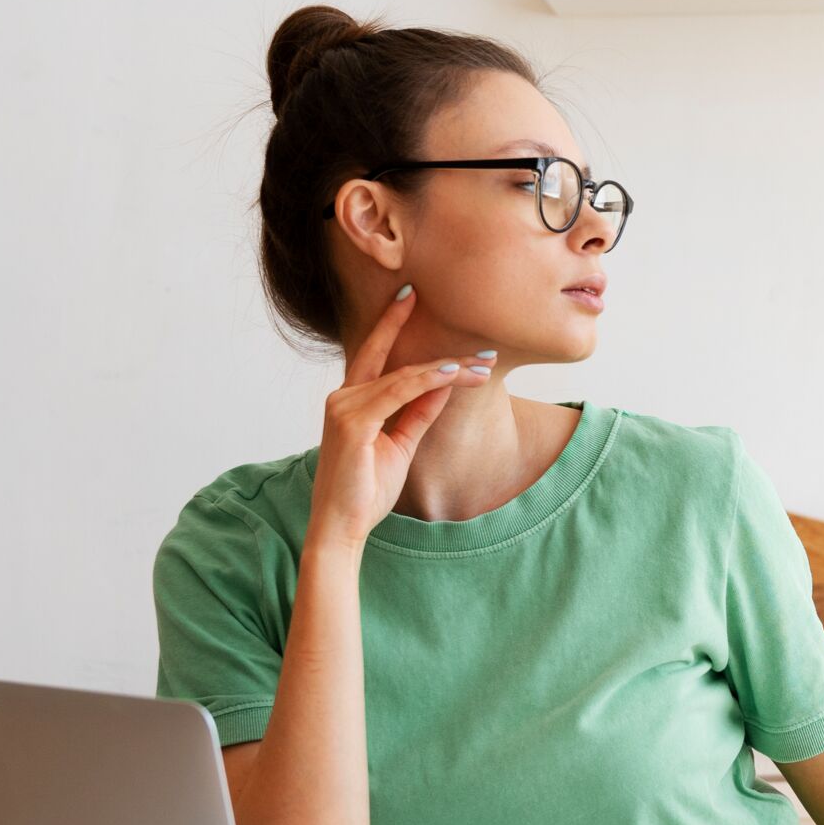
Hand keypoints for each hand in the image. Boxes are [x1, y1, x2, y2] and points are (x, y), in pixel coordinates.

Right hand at [309, 284, 493, 551]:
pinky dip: (427, 381)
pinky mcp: (351, 423)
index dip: (392, 323)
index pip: (375, 353)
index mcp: (351, 400)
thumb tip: (443, 383)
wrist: (341, 527)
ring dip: (447, 369)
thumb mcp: (401, 444)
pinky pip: (398, 392)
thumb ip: (417, 412)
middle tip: (468, 331)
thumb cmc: (366, 489)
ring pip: (404, 376)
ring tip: (482, 365)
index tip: (413, 297)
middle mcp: (342, 397)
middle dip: (426, 338)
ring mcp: (343, 407)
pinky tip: (452, 374)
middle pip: (391, 356)